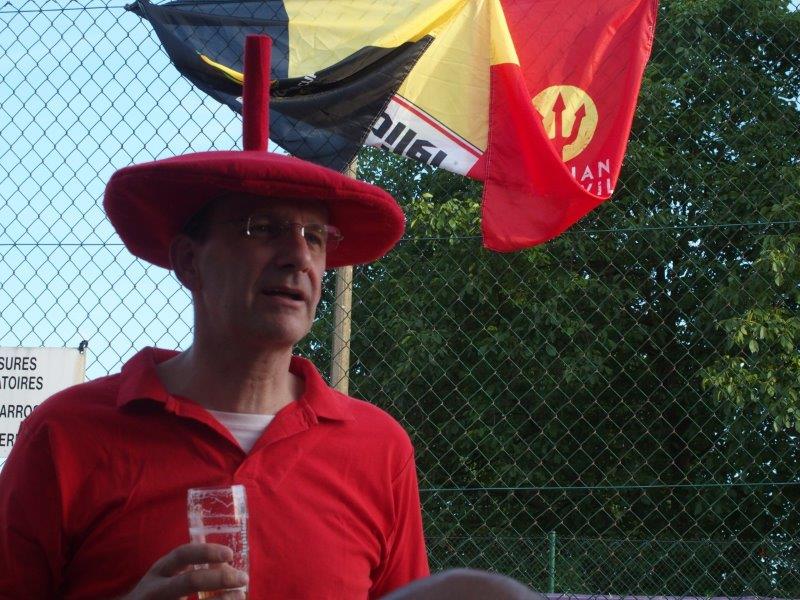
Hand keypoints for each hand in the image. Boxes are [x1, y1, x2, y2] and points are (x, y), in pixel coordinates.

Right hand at [118, 542, 247, 599]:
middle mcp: (156, 590)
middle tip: (242, 578)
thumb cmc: (158, 595)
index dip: (206, 552)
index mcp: (159, 572)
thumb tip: (230, 569)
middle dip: (220, 578)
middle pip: (190, 581)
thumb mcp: (167, 578)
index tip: (230, 554)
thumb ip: (191, 571)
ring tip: (239, 597)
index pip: (181, 555)